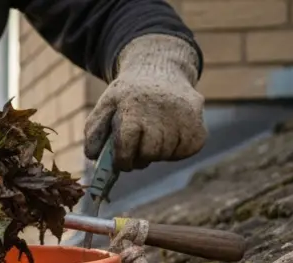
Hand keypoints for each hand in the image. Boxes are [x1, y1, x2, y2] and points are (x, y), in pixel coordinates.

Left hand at [85, 35, 206, 171]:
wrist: (158, 69)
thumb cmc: (128, 96)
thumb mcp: (105, 107)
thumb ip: (94, 133)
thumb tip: (93, 158)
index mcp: (131, 108)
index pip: (127, 145)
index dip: (123, 160)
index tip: (122, 162)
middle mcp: (159, 110)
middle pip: (149, 153)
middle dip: (140, 157)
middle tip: (138, 149)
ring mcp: (182, 115)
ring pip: (168, 153)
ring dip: (158, 153)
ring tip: (153, 137)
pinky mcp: (199, 120)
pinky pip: (188, 149)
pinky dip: (177, 150)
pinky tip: (170, 136)